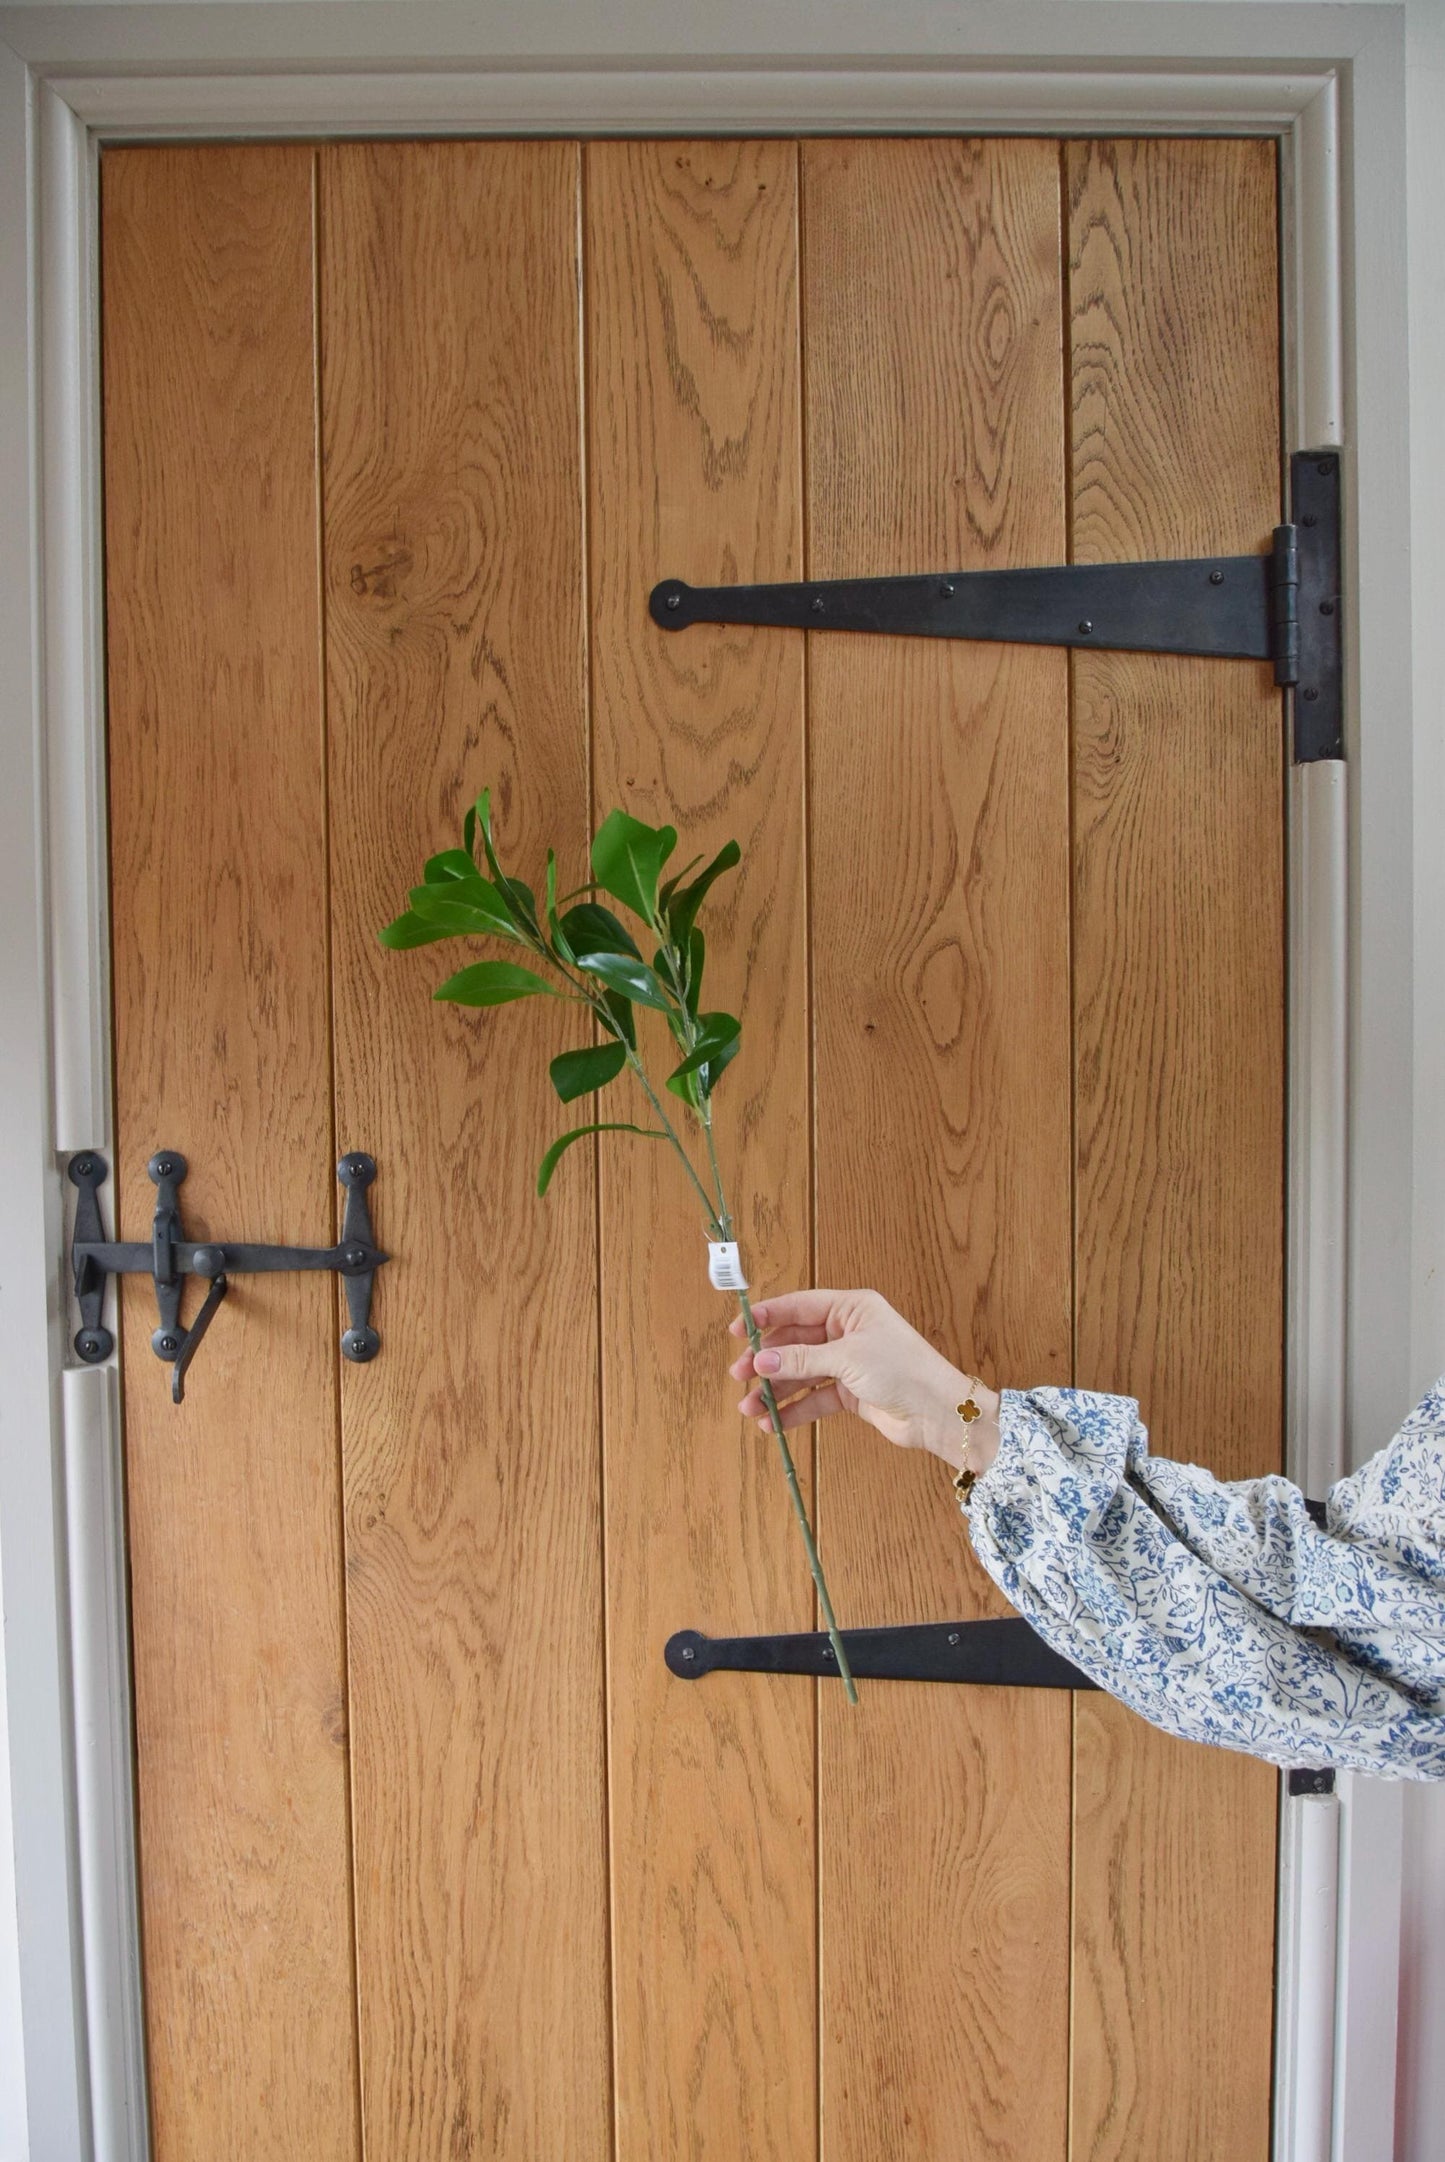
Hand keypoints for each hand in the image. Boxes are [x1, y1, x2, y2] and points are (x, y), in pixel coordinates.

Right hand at [728, 1287, 1000, 1474]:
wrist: (938, 1413)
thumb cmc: (903, 1370)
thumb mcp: (847, 1358)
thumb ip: (801, 1359)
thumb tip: (761, 1362)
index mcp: (851, 1309)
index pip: (799, 1307)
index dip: (767, 1316)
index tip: (738, 1330)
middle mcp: (847, 1332)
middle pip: (795, 1342)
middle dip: (767, 1361)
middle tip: (738, 1375)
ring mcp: (848, 1363)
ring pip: (801, 1373)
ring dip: (775, 1390)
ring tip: (750, 1408)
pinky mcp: (850, 1392)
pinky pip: (813, 1398)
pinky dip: (793, 1409)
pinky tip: (773, 1423)